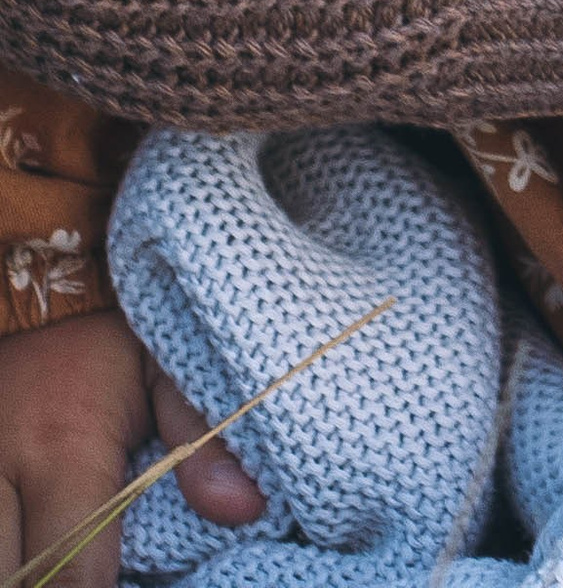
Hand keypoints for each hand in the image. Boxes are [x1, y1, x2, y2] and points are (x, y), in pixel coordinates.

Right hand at [0, 307, 261, 587]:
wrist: (32, 298)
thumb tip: (244, 507)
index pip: (69, 574)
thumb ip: (203, 438)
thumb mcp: (167, 369)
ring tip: (71, 561)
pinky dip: (8, 559)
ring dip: (25, 575)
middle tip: (96, 574)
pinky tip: (36, 552)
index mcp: (62, 448)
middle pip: (16, 582)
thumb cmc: (109, 342)